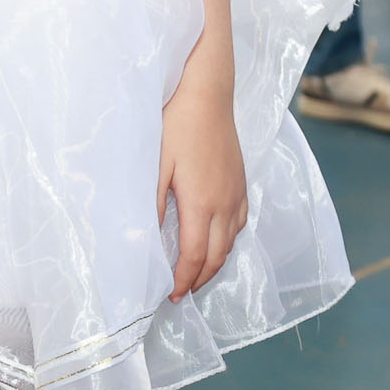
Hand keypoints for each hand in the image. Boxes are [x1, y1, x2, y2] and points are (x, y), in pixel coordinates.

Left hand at [157, 68, 247, 301]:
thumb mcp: (155, 164)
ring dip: (215, 264)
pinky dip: (228, 242)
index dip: (183, 280)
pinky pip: (239, 224)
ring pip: (231, 243)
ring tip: (196, 274)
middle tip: (181, 292)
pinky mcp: (242, 183)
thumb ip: (154, 203)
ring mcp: (237, 194)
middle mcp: (224, 205)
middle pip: (217, 256)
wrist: (206, 95)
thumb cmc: (176, 125)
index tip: (171, 295)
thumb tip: (147, 238)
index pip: (194, 256)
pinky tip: (216, 241)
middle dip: (199, 279)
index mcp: (201, 204)